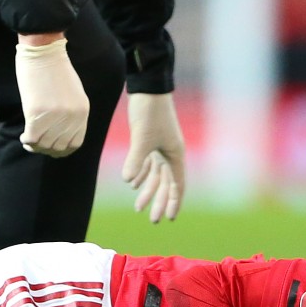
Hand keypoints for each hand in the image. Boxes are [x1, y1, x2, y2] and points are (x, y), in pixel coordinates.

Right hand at [15, 36, 89, 157]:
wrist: (43, 49)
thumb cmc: (55, 68)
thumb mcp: (74, 92)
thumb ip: (71, 113)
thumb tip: (60, 133)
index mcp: (82, 112)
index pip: (75, 143)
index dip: (62, 149)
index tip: (51, 147)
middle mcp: (71, 117)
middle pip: (58, 146)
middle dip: (46, 149)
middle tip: (37, 144)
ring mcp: (55, 116)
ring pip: (44, 144)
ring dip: (35, 146)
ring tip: (29, 140)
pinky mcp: (37, 113)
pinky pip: (32, 138)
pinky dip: (27, 141)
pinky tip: (23, 136)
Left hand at [122, 92, 185, 222]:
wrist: (147, 86)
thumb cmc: (149, 111)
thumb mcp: (142, 137)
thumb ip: (136, 160)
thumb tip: (128, 182)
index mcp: (175, 154)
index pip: (177, 184)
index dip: (173, 202)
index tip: (169, 218)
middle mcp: (170, 153)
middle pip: (166, 183)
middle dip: (159, 201)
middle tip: (153, 220)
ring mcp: (160, 147)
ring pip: (156, 175)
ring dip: (148, 190)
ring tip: (138, 207)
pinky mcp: (150, 140)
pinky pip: (148, 163)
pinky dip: (141, 174)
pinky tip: (132, 184)